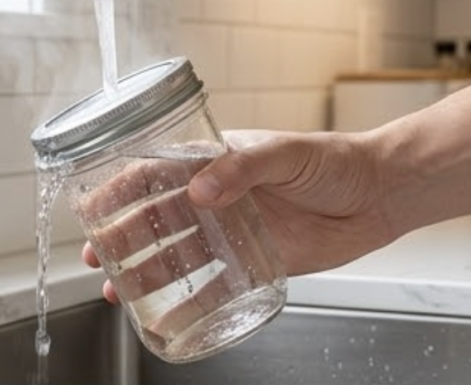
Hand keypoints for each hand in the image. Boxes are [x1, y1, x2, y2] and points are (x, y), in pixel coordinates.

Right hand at [82, 129, 394, 302]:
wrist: (378, 195)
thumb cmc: (334, 161)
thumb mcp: (287, 152)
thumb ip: (243, 167)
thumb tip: (201, 191)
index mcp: (215, 162)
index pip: (156, 172)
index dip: (119, 190)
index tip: (92, 207)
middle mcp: (216, 197)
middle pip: (156, 218)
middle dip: (121, 237)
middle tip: (95, 256)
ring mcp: (231, 232)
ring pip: (175, 255)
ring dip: (143, 272)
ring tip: (113, 291)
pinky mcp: (252, 264)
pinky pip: (211, 287)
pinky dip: (186, 304)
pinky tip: (164, 317)